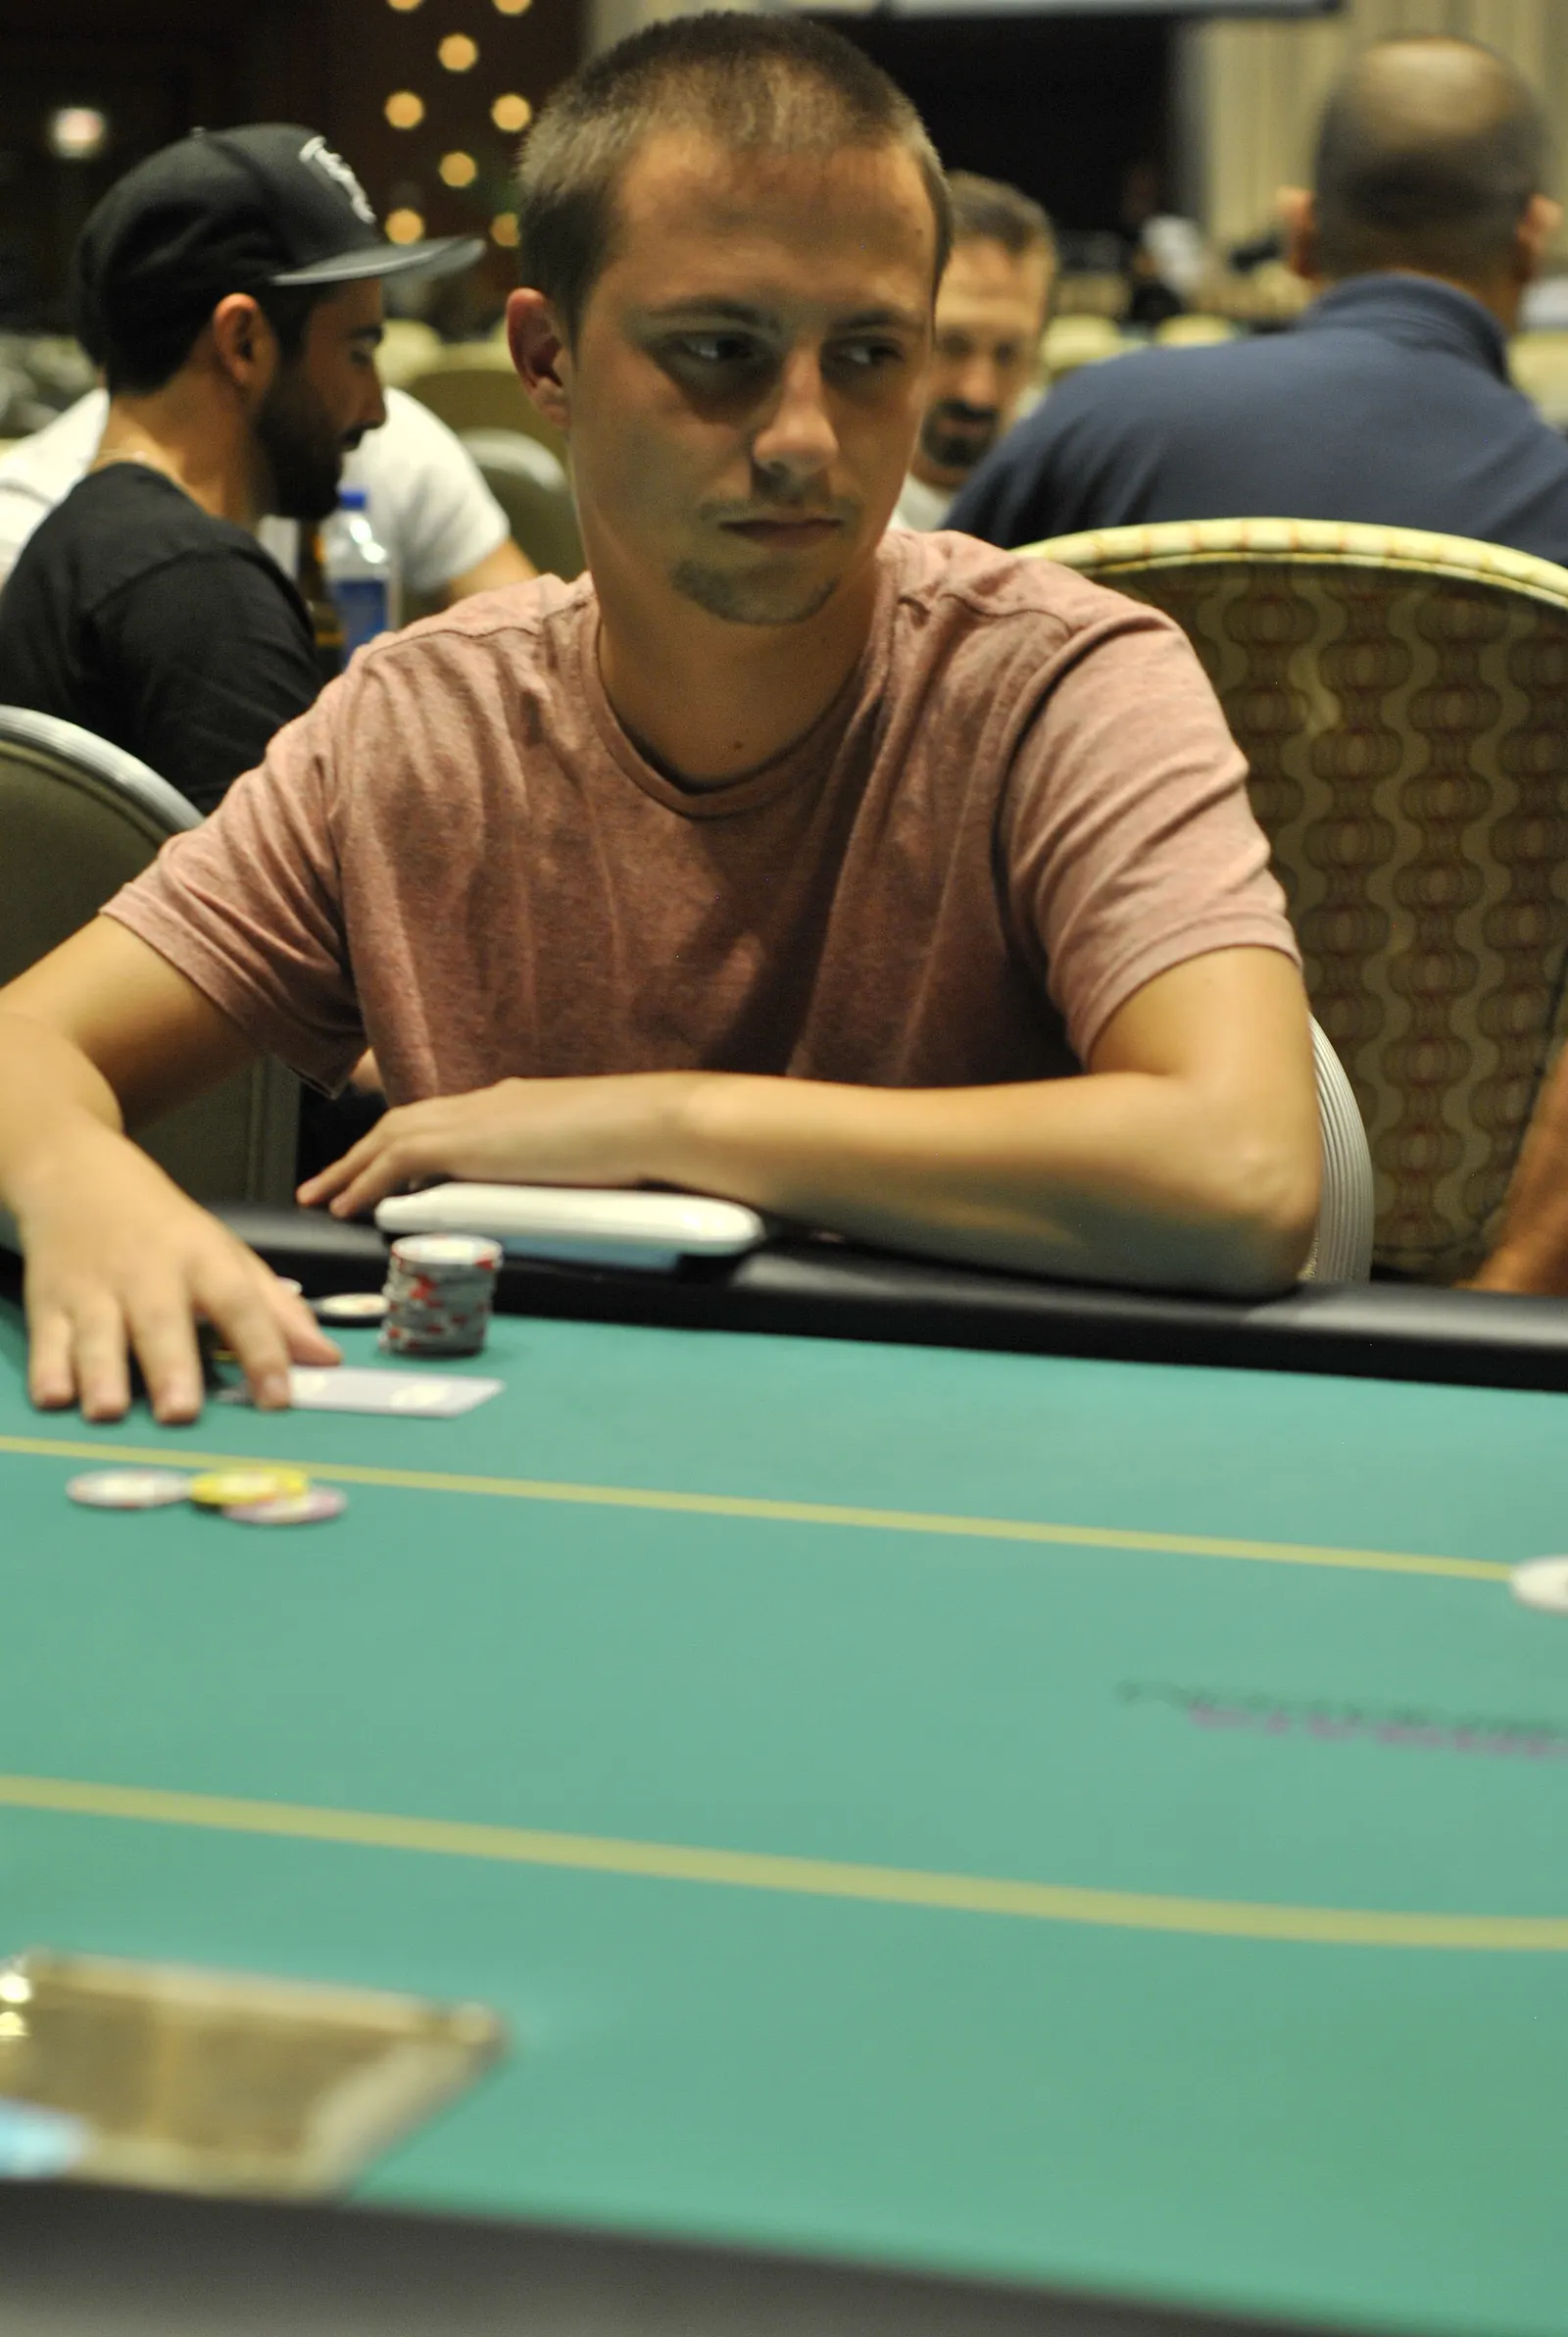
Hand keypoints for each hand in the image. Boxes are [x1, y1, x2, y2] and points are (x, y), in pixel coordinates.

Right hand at [18, 1124, 339, 1423]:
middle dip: (171, 1366)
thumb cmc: (164, 1228)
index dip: (263, 1349)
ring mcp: (94, 1288)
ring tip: (109, 1410)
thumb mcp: (225, 1254)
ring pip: (98, 1333)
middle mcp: (148, 1273)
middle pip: (161, 1320)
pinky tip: (55, 1398)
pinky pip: (47, 1339)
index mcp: (202, 1259)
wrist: (77, 1174)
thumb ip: (276, 1310)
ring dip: (102, 1373)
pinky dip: (47, 1369)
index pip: (239, 1303)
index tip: (279, 1397)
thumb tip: (326, 1359)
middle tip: (181, 1412)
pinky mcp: (48, 1301)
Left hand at [297, 1072, 701, 1219]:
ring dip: (349, 1168)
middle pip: (402, 1123)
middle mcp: (485, 1103)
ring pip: (388, 1138)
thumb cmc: (641, 1141)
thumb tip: (571, 1187)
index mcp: (513, 1103)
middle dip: (360, 1153)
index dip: (405, 1144)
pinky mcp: (467, 1143)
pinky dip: (366, 1180)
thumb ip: (566, 1164)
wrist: (651, 1123)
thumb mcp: (592, 1151)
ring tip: (320, 1197)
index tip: (383, 1166)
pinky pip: (397, 1161)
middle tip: (326, 1182)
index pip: (444, 1121)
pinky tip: (348, 1204)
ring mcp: (474, 1118)